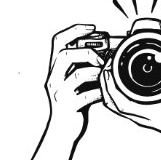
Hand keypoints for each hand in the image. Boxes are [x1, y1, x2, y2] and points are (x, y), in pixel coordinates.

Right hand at [23, 26, 107, 159]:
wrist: (61, 132)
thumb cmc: (71, 105)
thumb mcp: (71, 83)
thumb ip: (80, 69)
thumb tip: (103, 54)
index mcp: (54, 69)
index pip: (58, 41)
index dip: (74, 30)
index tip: (91, 27)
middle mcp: (54, 78)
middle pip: (66, 54)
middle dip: (86, 51)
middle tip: (101, 58)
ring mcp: (60, 93)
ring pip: (78, 74)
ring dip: (96, 71)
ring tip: (106, 73)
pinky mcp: (70, 107)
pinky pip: (87, 95)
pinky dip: (100, 91)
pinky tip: (106, 92)